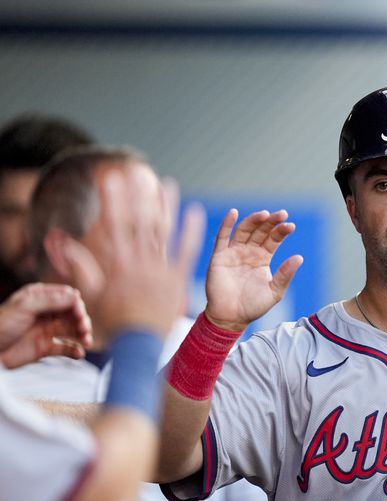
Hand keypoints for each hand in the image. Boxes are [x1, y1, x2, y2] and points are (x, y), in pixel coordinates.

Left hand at [0, 283, 91, 368]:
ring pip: (72, 331)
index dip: (75, 304)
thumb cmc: (0, 325)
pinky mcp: (45, 348)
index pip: (66, 297)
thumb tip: (75, 295)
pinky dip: (74, 351)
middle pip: (73, 314)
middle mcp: (46, 313)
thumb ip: (50, 300)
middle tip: (84, 328)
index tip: (79, 313)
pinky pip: (65, 348)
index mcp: (40, 298)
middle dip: (81, 320)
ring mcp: (46, 330)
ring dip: (82, 335)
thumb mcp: (24, 307)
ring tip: (86, 341)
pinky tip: (79, 353)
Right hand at [64, 171, 205, 337]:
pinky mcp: (178, 279)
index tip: (110, 177)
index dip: (112, 200)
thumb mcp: (91, 294)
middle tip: (134, 171)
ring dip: (166, 207)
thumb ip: (79, 266)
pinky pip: (188, 252)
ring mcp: (161, 270)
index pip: (114, 225)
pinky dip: (192, 232)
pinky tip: (196, 212)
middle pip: (138, 223)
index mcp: (118, 265)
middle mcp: (140, 263)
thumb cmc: (112, 322)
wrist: (139, 346)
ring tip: (167, 183)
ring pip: (164, 233)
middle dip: (135, 196)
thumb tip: (60, 242)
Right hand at [204, 209, 302, 331]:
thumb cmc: (253, 306)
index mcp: (263, 258)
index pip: (273, 239)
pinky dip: (227, 224)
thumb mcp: (274, 291)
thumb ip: (285, 275)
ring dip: (253, 220)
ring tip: (264, 214)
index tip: (290, 226)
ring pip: (244, 230)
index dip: (281, 231)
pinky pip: (222, 237)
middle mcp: (249, 252)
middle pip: (261, 231)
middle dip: (271, 221)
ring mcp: (234, 252)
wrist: (231, 318)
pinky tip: (233, 213)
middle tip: (282, 214)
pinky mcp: (219, 256)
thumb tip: (299, 257)